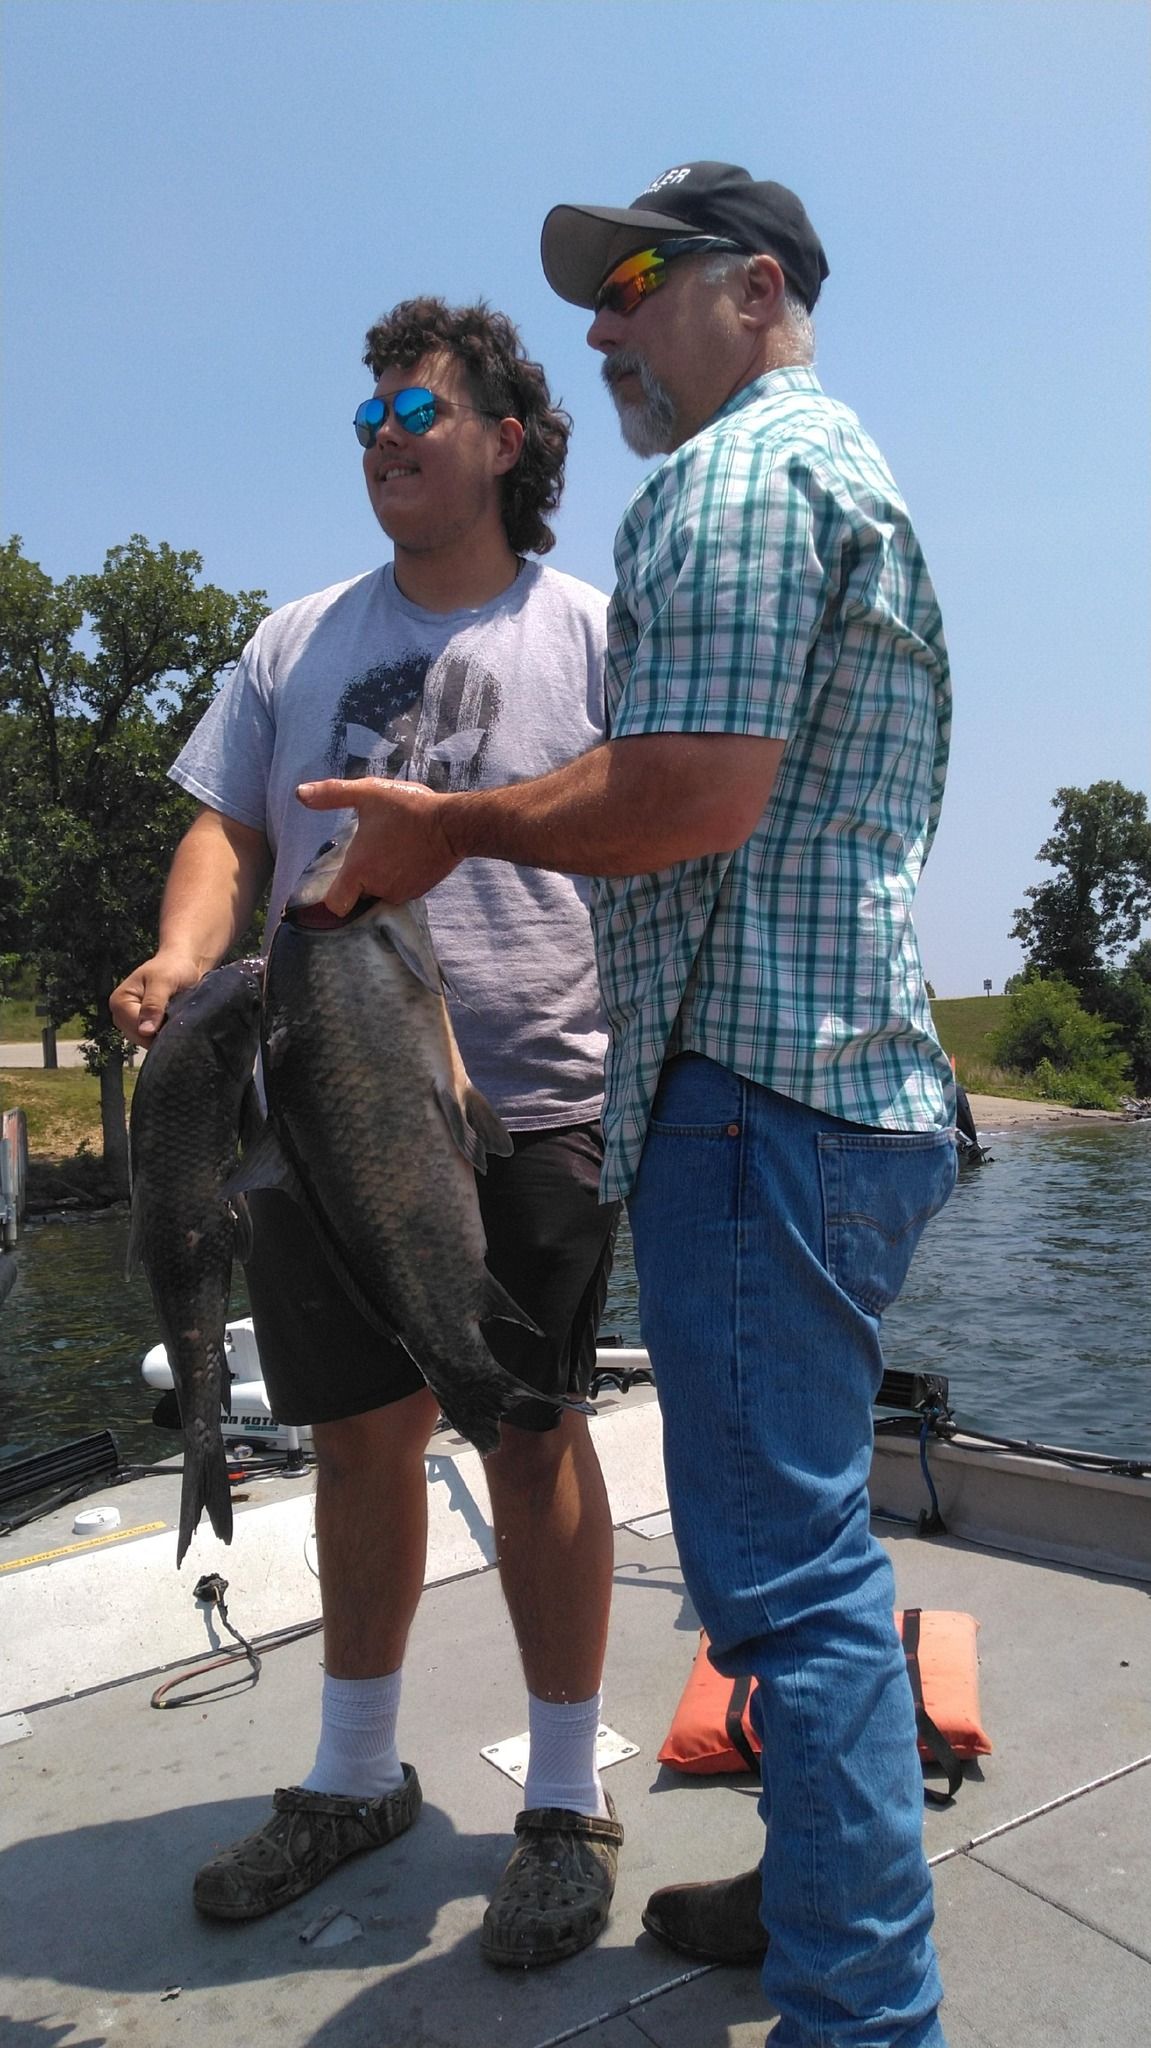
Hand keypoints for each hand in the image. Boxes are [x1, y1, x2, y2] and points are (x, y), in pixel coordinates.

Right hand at [110, 950, 202, 1046]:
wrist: (182, 963)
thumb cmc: (172, 967)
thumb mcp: (163, 982)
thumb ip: (153, 1005)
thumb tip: (145, 1031)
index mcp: (119, 1002)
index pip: (136, 1029)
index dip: (158, 1028)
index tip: (175, 1017)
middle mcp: (120, 1015)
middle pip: (141, 1038)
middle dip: (160, 1031)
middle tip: (178, 1015)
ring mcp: (131, 1023)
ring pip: (148, 1040)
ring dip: (164, 1032)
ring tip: (176, 1015)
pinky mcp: (143, 1027)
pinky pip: (154, 1039)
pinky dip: (165, 1033)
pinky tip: (174, 1021)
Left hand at [296, 777, 460, 910]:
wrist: (454, 824)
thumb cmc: (408, 808)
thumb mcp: (368, 793)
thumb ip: (333, 794)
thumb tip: (300, 793)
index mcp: (360, 870)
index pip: (335, 905)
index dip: (332, 896)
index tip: (335, 881)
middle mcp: (378, 888)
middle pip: (358, 896)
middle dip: (359, 880)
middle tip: (367, 855)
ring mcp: (401, 893)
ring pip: (380, 893)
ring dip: (380, 879)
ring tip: (389, 852)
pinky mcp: (419, 892)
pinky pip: (400, 891)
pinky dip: (399, 879)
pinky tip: (406, 856)